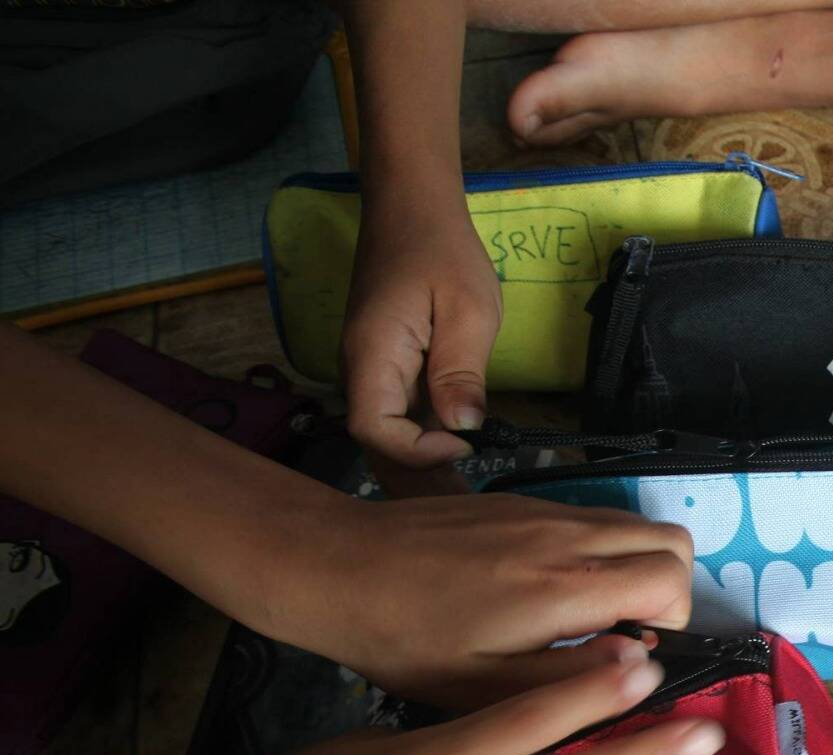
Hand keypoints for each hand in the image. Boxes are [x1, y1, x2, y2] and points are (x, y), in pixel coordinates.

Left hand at [271, 491, 695, 710]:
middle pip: (674, 540)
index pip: (672, 579)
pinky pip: (596, 517)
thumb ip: (571, 681)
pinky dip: (603, 552)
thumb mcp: (484, 688)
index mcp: (564, 588)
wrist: (339, 568)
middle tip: (625, 631)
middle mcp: (568, 537)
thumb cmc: (408, 642)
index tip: (631, 653)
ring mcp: (547, 511)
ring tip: (592, 613)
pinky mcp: (523, 501)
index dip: (672, 620)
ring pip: (638, 524)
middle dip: (670, 589)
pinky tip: (552, 589)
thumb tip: (642, 663)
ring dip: (638, 567)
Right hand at [341, 197, 501, 466]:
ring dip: (425, 447)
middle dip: (421, 463)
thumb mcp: (468, 311)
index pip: (373, 431)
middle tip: (473, 467)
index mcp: (372, 356)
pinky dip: (426, 426)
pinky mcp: (383, 363)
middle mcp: (359, 368)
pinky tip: (460, 426)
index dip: (416, 452)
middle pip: (377, 439)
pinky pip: (397, 408)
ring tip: (471, 454)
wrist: (413, 209)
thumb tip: (463, 428)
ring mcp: (368, 367)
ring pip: (388, 427)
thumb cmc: (442, 250)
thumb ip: (461, 372)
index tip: (465, 442)